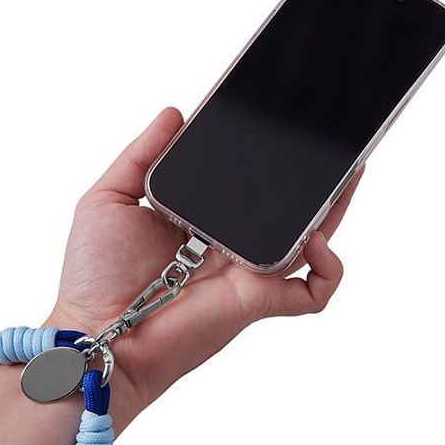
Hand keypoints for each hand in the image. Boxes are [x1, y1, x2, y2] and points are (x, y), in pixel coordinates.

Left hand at [47, 108, 361, 427]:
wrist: (97, 332)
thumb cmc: (93, 276)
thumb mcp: (108, 198)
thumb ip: (142, 155)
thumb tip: (175, 113)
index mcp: (197, 219)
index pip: (241, 183)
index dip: (261, 157)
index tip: (277, 121)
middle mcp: (228, 244)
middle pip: (285, 208)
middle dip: (314, 178)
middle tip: (333, 142)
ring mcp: (246, 273)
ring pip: (309, 239)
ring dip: (335, 207)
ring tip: (351, 170)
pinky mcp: (257, 300)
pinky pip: (312, 292)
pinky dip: (329, 271)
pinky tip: (320, 243)